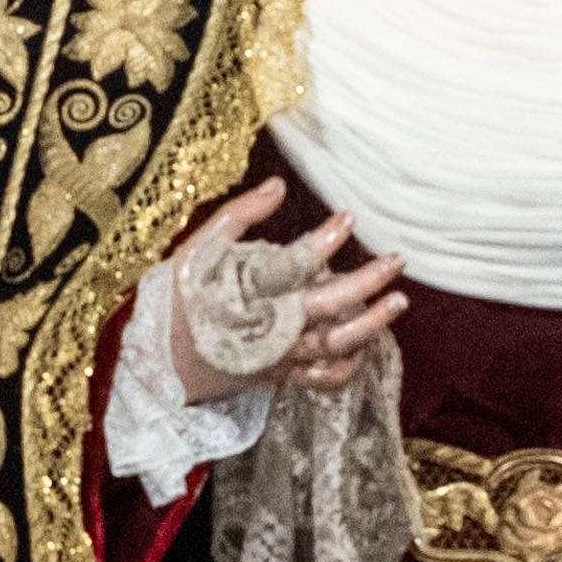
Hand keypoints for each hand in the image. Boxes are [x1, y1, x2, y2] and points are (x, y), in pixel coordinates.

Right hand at [158, 174, 406, 411]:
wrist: (161, 361)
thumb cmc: (182, 296)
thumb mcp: (199, 248)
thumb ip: (240, 215)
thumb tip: (279, 184)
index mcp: (246, 291)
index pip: (290, 265)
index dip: (322, 243)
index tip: (349, 219)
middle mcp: (267, 325)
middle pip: (325, 305)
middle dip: (365, 283)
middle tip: (397, 260)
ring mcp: (277, 355)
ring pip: (332, 343)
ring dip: (370, 324)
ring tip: (400, 300)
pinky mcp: (280, 375)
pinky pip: (322, 377)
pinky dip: (349, 365)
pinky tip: (370, 345)